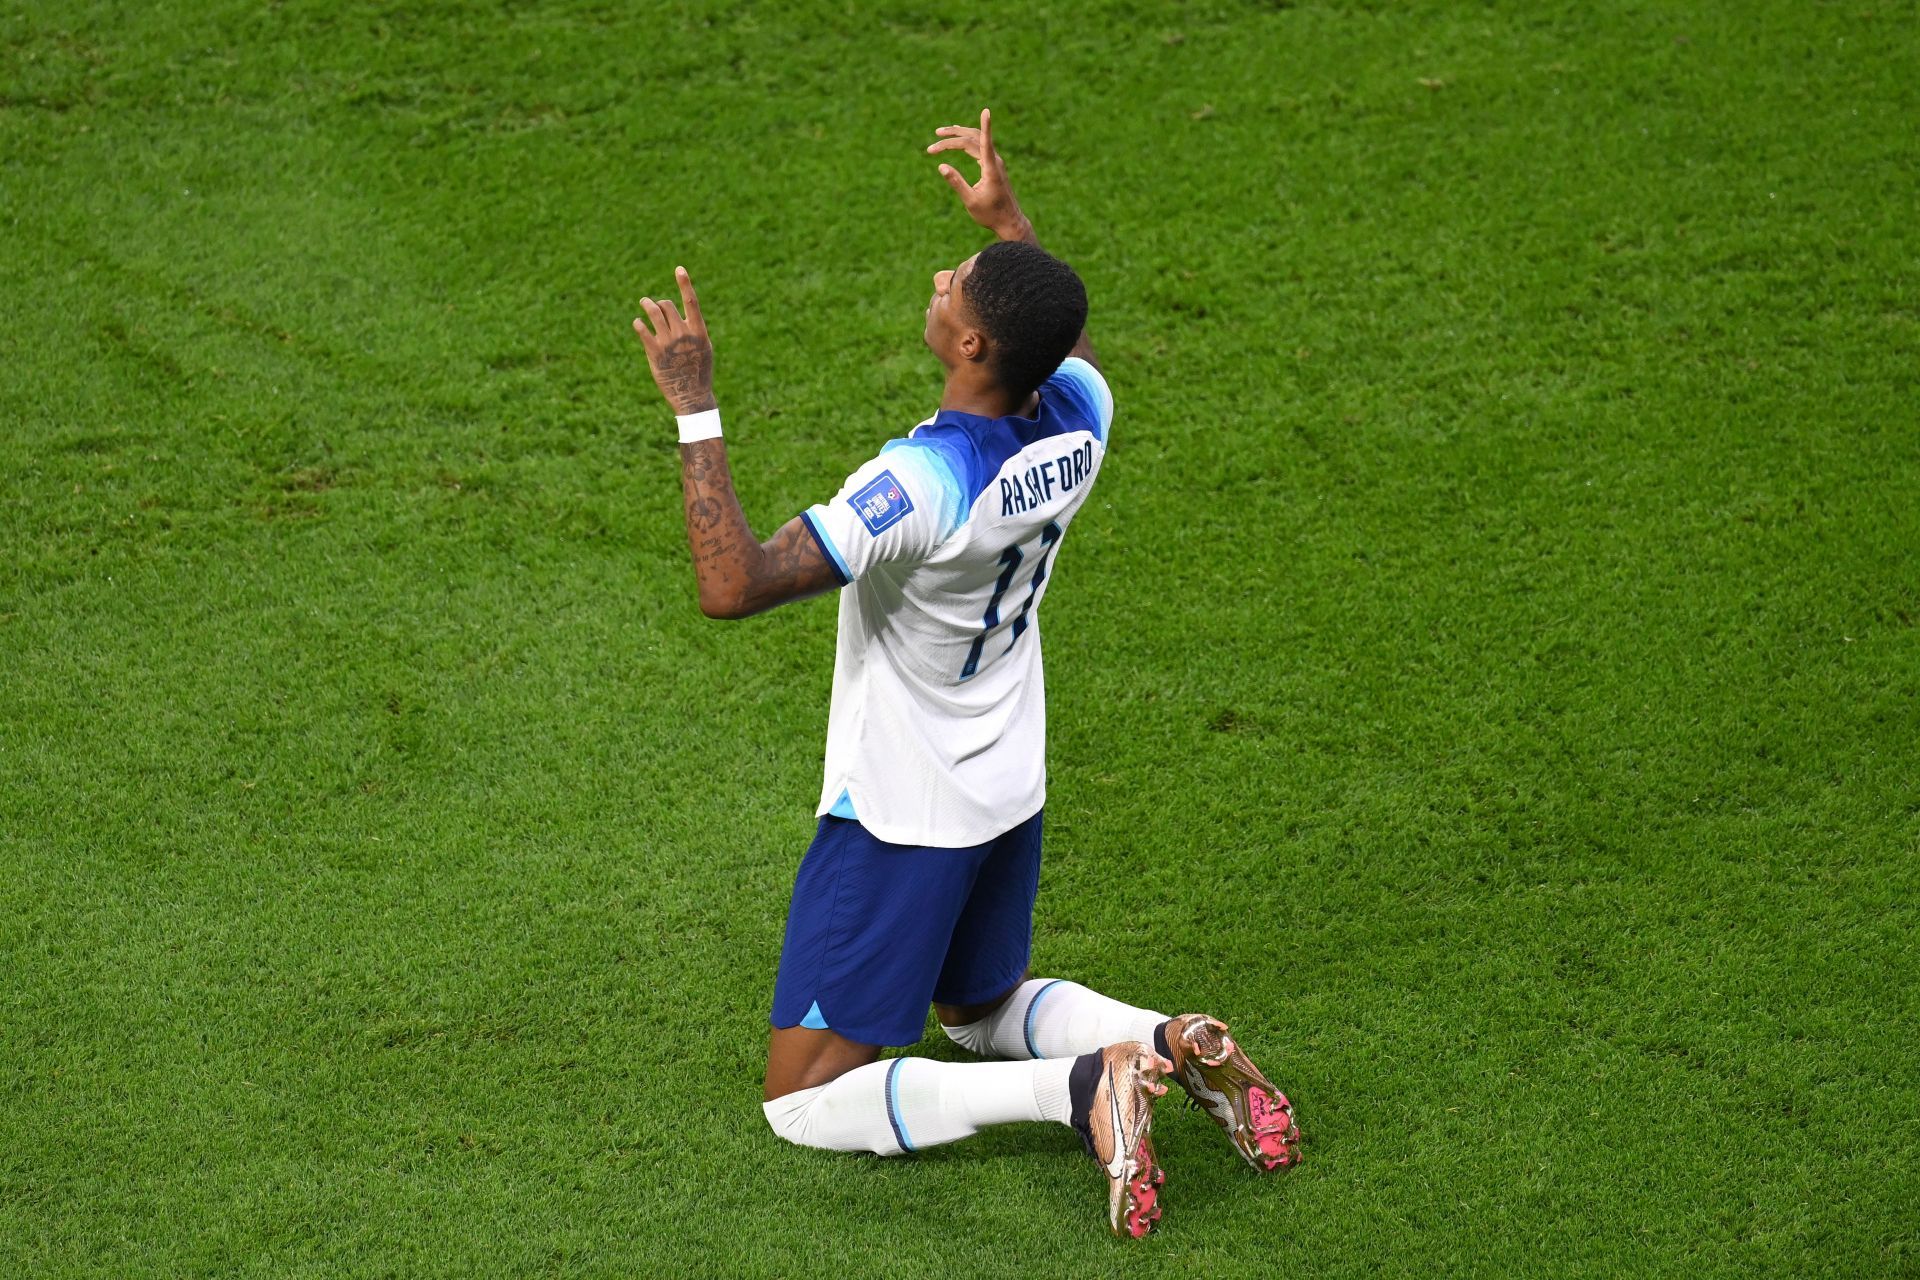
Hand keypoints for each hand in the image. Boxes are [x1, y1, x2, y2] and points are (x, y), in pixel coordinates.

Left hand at [632, 266, 716, 414]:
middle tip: (654, 305)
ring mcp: (668, 342)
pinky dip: (639, 324)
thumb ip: (693, 330)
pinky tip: (638, 324)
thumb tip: (681, 313)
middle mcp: (683, 334)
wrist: (691, 396)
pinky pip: (642, 330)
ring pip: (653, 313)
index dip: (685, 283)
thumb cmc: (699, 371)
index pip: (691, 301)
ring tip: (643, 303)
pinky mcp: (654, 352)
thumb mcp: (703, 348)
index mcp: (699, 331)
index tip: (679, 268)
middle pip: (667, 306)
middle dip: (659, 304)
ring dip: (646, 305)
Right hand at [927, 108, 1030, 241]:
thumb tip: (941, 166)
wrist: (1009, 221)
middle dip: (954, 134)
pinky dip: (966, 141)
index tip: (987, 111)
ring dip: (959, 134)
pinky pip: (979, 146)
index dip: (986, 126)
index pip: (985, 142)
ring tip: (940, 134)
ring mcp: (995, 162)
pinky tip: (957, 142)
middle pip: (974, 138)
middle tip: (936, 134)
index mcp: (991, 168)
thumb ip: (956, 183)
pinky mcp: (994, 165)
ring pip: (977, 140)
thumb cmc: (990, 215)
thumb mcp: (970, 201)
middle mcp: (994, 161)